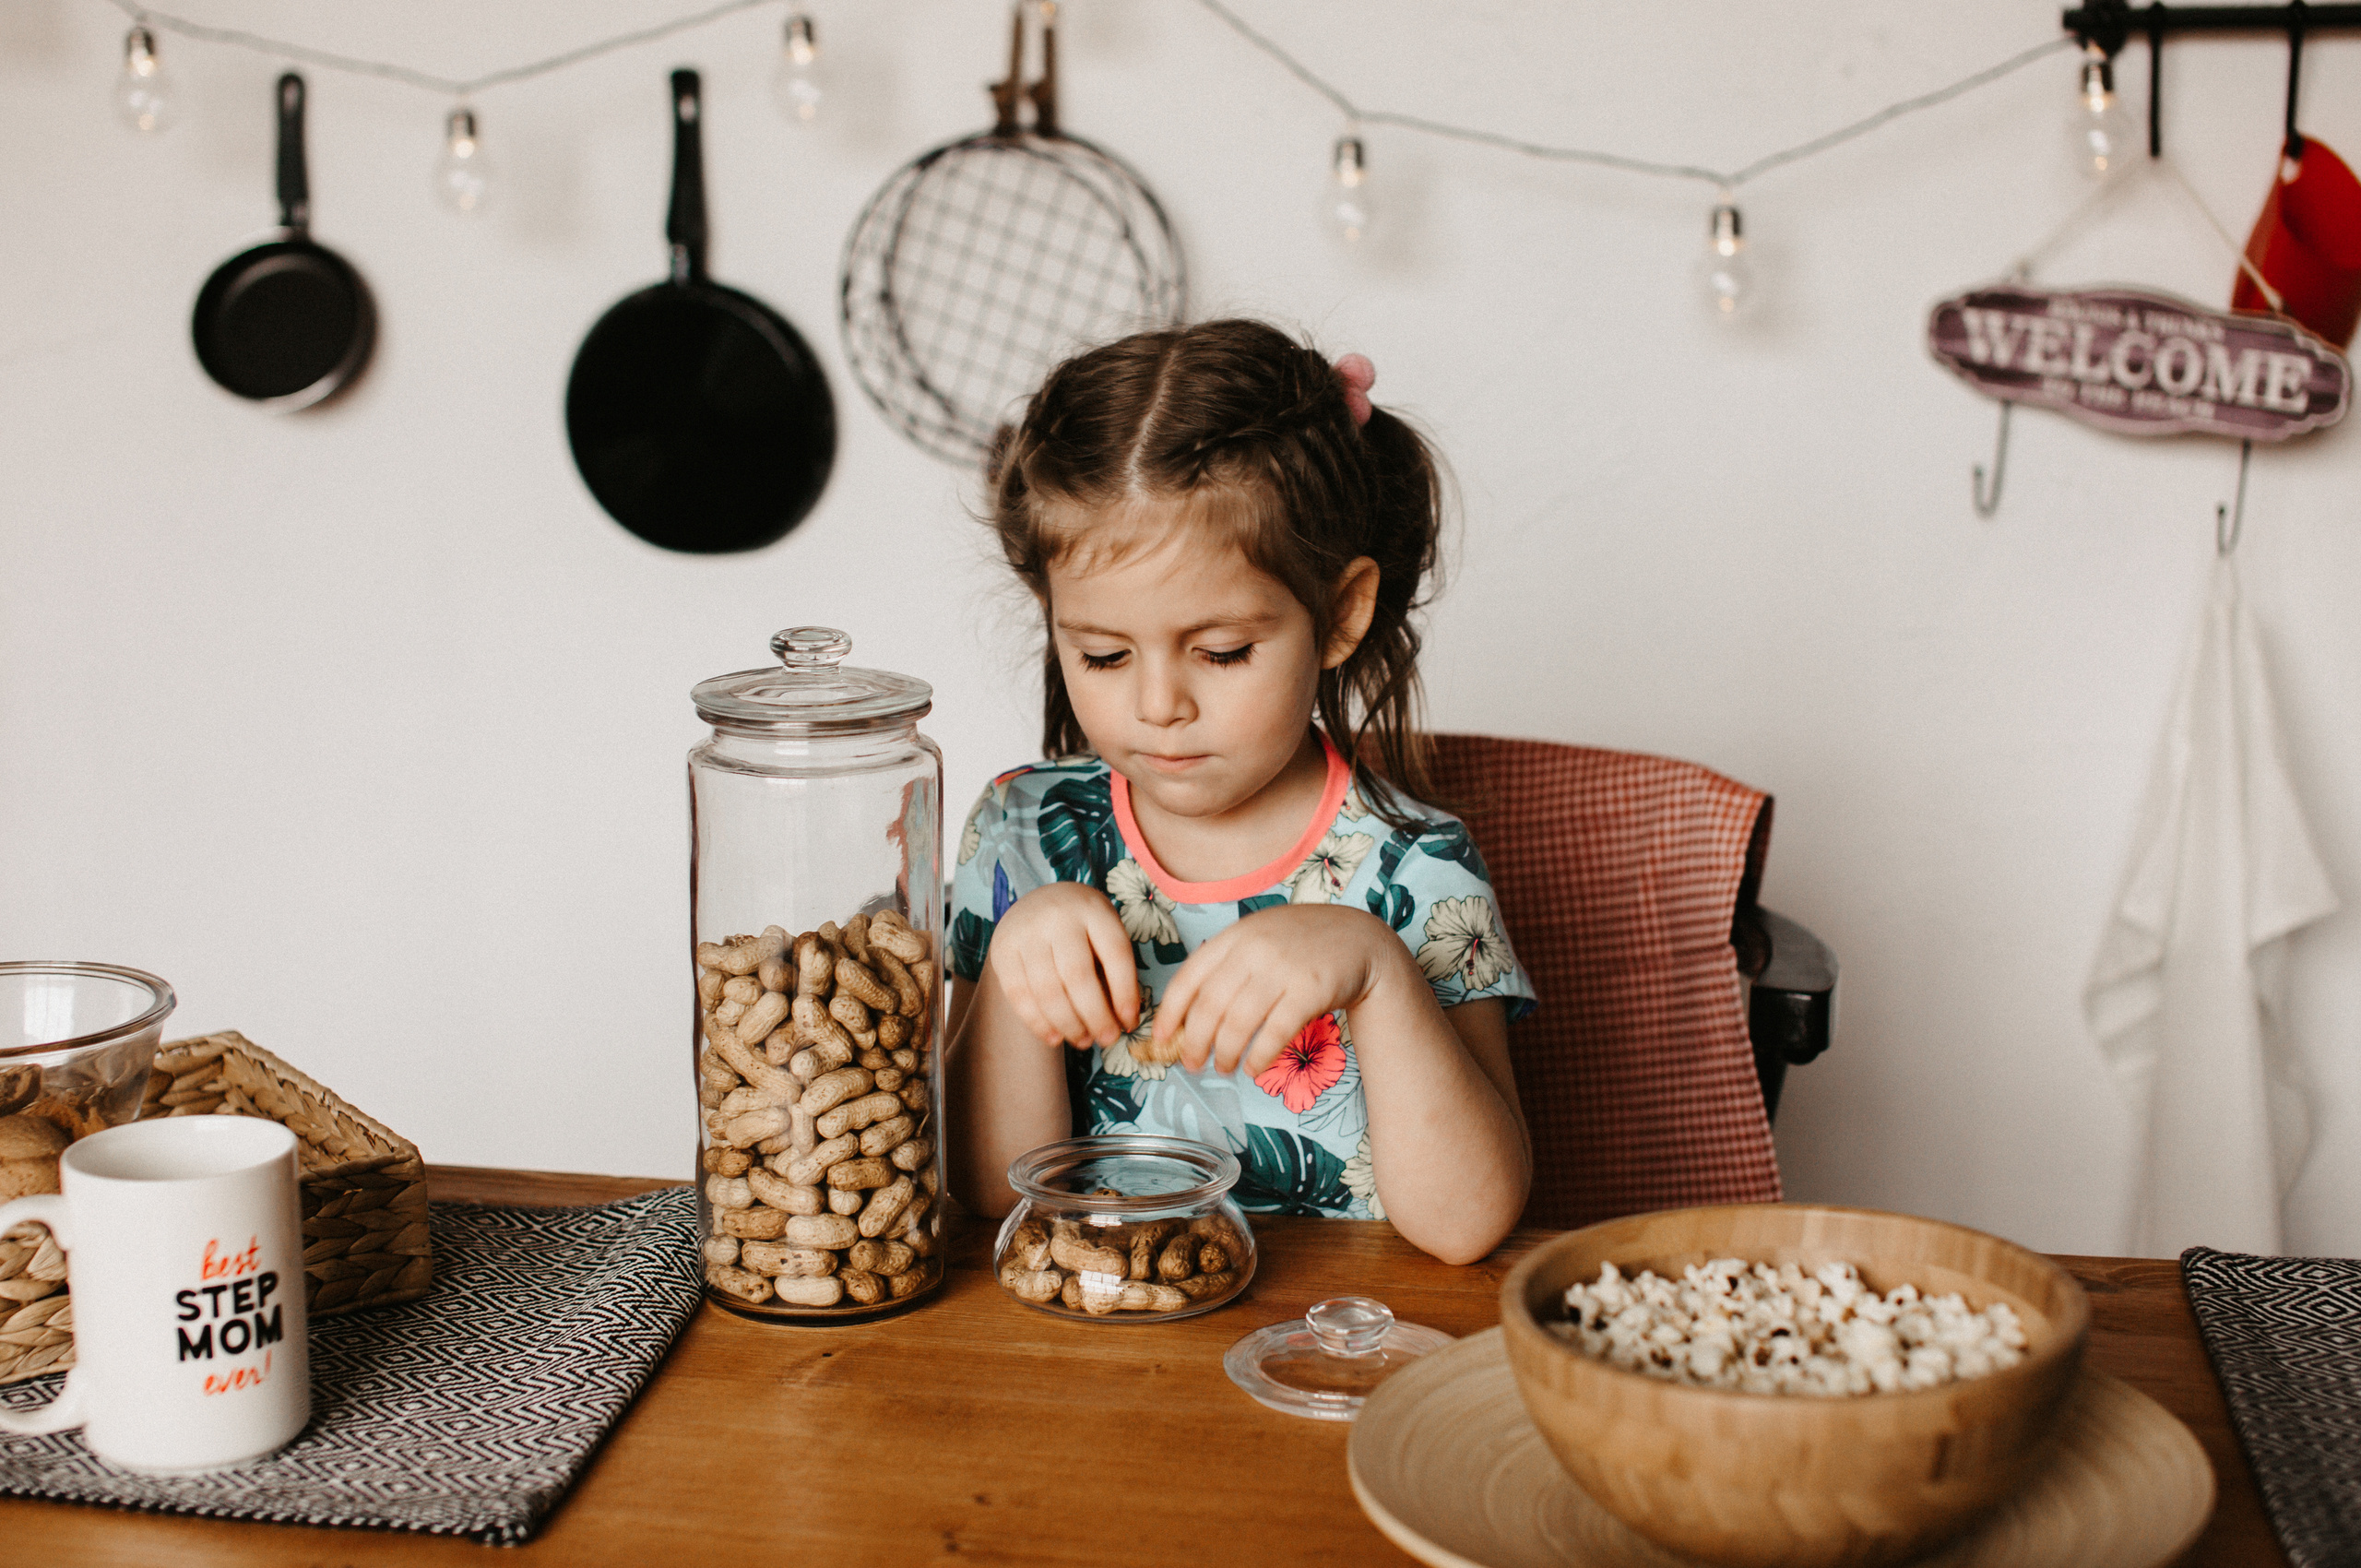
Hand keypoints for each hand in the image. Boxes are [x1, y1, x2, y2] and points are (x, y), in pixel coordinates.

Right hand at [985, 882, 1140, 1049]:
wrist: (1037, 903)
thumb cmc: (1082, 927)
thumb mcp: (1104, 931)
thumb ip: (1113, 968)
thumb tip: (1123, 1021)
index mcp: (1093, 909)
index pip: (1115, 954)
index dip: (1125, 993)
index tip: (1130, 1022)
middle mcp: (1057, 916)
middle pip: (1078, 976)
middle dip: (1096, 1016)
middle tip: (1108, 1040)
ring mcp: (1026, 932)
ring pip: (1048, 990)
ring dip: (1069, 1024)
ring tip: (1084, 1042)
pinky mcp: (1002, 949)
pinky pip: (1019, 995)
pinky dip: (1038, 1023)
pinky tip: (1055, 1038)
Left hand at [1154, 904, 1406, 1076]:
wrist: (1359, 939)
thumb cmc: (1300, 945)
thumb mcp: (1257, 939)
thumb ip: (1226, 965)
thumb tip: (1187, 1015)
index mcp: (1234, 937)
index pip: (1188, 978)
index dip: (1170, 1013)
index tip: (1161, 1038)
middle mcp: (1254, 949)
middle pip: (1210, 1006)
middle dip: (1195, 1042)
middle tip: (1191, 1064)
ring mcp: (1283, 968)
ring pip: (1239, 1023)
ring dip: (1226, 1053)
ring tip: (1224, 1068)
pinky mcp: (1310, 989)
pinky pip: (1275, 1032)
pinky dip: (1259, 1056)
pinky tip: (1253, 1068)